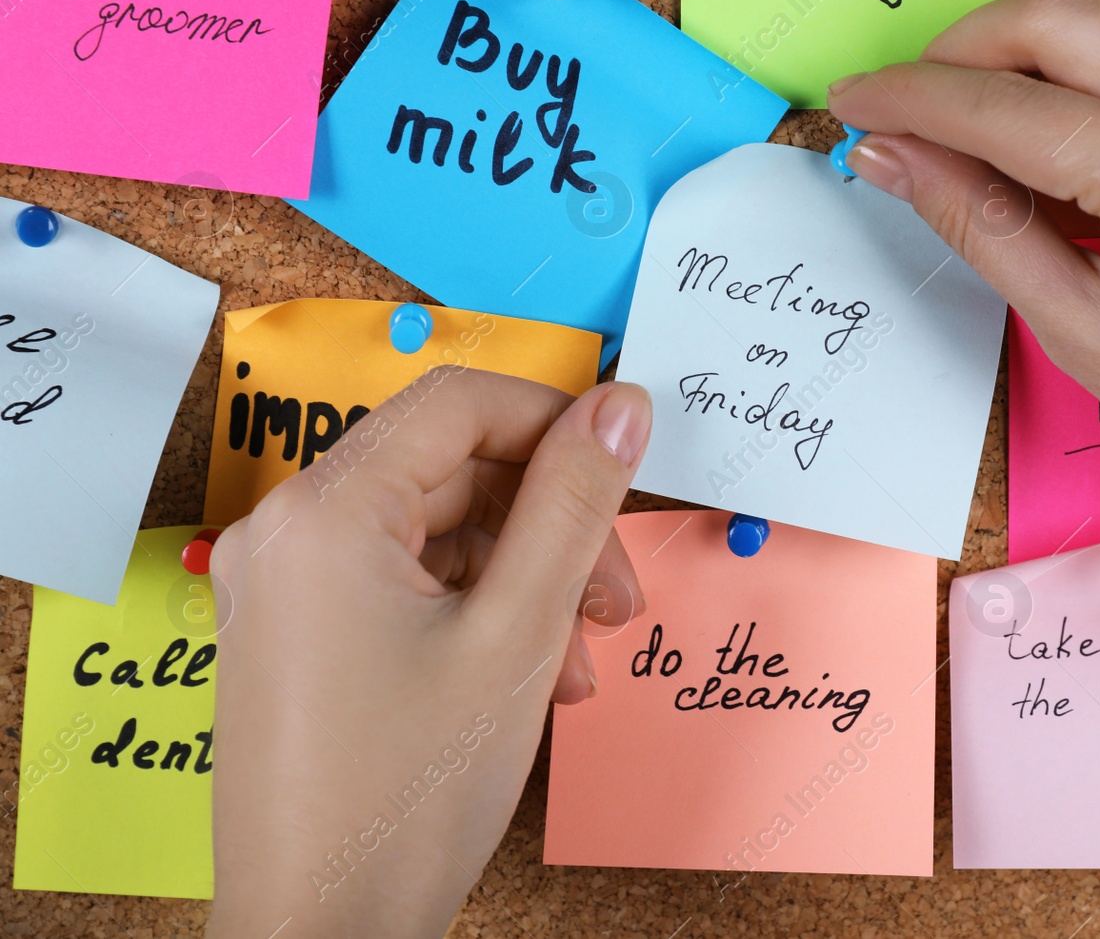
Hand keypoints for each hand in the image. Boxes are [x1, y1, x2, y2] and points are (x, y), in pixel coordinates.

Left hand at [205, 371, 650, 937]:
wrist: (322, 934)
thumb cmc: (406, 798)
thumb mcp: (517, 633)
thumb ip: (572, 504)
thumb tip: (620, 406)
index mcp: (324, 515)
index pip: (457, 405)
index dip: (555, 422)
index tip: (623, 462)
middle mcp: (286, 535)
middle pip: (451, 473)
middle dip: (549, 526)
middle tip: (613, 594)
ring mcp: (284, 589)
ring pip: (436, 534)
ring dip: (524, 579)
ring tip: (576, 657)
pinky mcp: (298, 634)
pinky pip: (404, 584)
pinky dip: (476, 613)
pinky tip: (530, 676)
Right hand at [829, 0, 1099, 570]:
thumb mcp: (1080, 334)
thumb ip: (978, 224)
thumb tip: (893, 156)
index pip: (1000, 104)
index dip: (908, 98)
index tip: (853, 103)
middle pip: (1054, 19)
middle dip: (960, 51)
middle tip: (909, 108)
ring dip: (1037, 26)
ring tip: (992, 99)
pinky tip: (1086, 78)